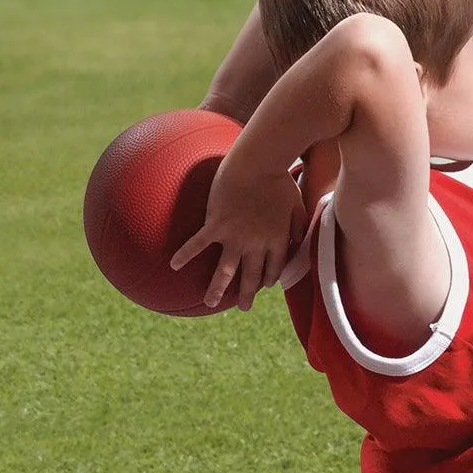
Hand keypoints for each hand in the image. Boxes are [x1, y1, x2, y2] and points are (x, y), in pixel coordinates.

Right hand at [177, 147, 305, 311]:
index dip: (269, 278)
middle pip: (252, 275)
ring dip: (218, 289)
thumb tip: (297, 239)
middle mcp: (256, 244)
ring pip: (226, 270)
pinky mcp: (216, 225)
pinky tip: (174, 265)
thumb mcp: (297, 204)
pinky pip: (198, 244)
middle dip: (248, 294)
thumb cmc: (279, 180)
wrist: (258, 164)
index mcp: (276, 239)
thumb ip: (297, 225)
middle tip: (243, 308)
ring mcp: (234, 237)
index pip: (274, 268)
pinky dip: (185, 255)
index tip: (264, 285)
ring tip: (209, 303)